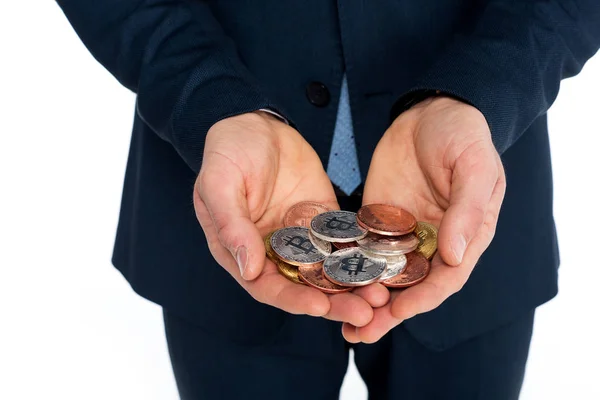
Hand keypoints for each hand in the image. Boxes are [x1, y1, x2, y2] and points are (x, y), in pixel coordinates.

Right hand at [193, 111, 387, 326]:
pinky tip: (385, 265)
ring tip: (382, 297)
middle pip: (304, 287)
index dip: (292, 300)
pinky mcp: (323, 222)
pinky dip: (362, 257)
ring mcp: (300, 238)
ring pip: (328, 271)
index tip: (319, 307)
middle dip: (333, 303)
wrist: (256, 123)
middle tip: (365, 314)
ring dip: (353, 286)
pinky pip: (344, 243)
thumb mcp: (220, 183)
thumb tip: (248, 268)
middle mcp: (273, 252)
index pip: (267, 287)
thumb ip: (231, 224)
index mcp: (242, 251)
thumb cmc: (228, 151)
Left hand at [343, 96, 505, 341]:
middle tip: (359, 333)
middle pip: (411, 286)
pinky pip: (361, 248)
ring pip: (384, 274)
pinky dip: (348, 268)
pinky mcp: (377, 220)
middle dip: (387, 311)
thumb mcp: (473, 165)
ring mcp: (403, 232)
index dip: (424, 297)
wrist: (430, 108)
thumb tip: (455, 254)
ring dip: (364, 298)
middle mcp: (432, 241)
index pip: (446, 277)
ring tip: (338, 323)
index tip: (400, 311)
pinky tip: (326, 282)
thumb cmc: (461, 134)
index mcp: (464, 235)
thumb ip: (468, 209)